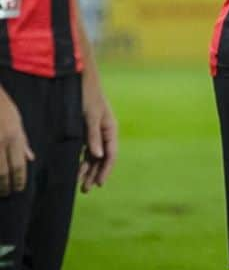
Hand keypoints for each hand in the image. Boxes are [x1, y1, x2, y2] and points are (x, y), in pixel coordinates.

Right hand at [0, 88, 32, 196]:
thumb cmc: (2, 107)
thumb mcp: (17, 121)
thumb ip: (23, 141)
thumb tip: (30, 159)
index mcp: (13, 136)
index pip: (18, 165)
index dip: (19, 179)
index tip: (19, 189)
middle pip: (3, 172)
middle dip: (5, 186)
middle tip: (7, 193)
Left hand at [79, 73, 117, 192]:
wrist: (80, 80)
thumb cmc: (87, 96)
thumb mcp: (91, 116)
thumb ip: (94, 136)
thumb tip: (98, 156)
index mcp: (110, 128)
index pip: (111, 154)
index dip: (106, 170)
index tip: (98, 184)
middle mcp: (105, 131)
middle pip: (102, 158)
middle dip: (95, 173)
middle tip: (86, 189)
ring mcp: (95, 131)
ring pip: (93, 155)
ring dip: (88, 169)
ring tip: (80, 183)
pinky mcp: (85, 129)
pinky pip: (86, 149)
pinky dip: (82, 160)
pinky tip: (76, 168)